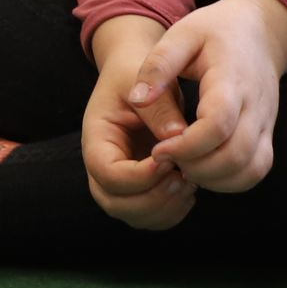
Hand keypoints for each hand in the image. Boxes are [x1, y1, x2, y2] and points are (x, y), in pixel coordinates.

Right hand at [81, 16, 192, 229]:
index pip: (107, 173)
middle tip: (182, 177)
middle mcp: (103, 164)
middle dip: (152, 199)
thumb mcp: (142, 78)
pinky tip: (190, 187)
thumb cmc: (135, 72)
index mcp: (96, 138)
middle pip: (114, 203)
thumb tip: (178, 139)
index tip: (168, 159)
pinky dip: (172, 211)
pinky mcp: (141, 186)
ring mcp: (121, 179)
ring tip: (189, 182)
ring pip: (133, 215)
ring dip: (164, 208)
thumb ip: (159, 109)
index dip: (139, 175)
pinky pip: (152, 215)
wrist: (136, 72)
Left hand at [131, 0, 286, 193]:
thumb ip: (158, 65)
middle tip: (166, 160)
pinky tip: (201, 168)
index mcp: (231, 80)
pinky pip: (256, 171)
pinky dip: (229, 181)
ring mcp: (266, 124)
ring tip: (181, 166)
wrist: (261, 31)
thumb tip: (136, 100)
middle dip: (196, 167)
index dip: (186, 145)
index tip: (157, 149)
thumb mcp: (182, 34)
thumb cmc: (215, 31)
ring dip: (213, 179)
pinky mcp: (267, 135)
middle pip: (236, 155)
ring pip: (250, 170)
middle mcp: (256, 106)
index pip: (217, 124)